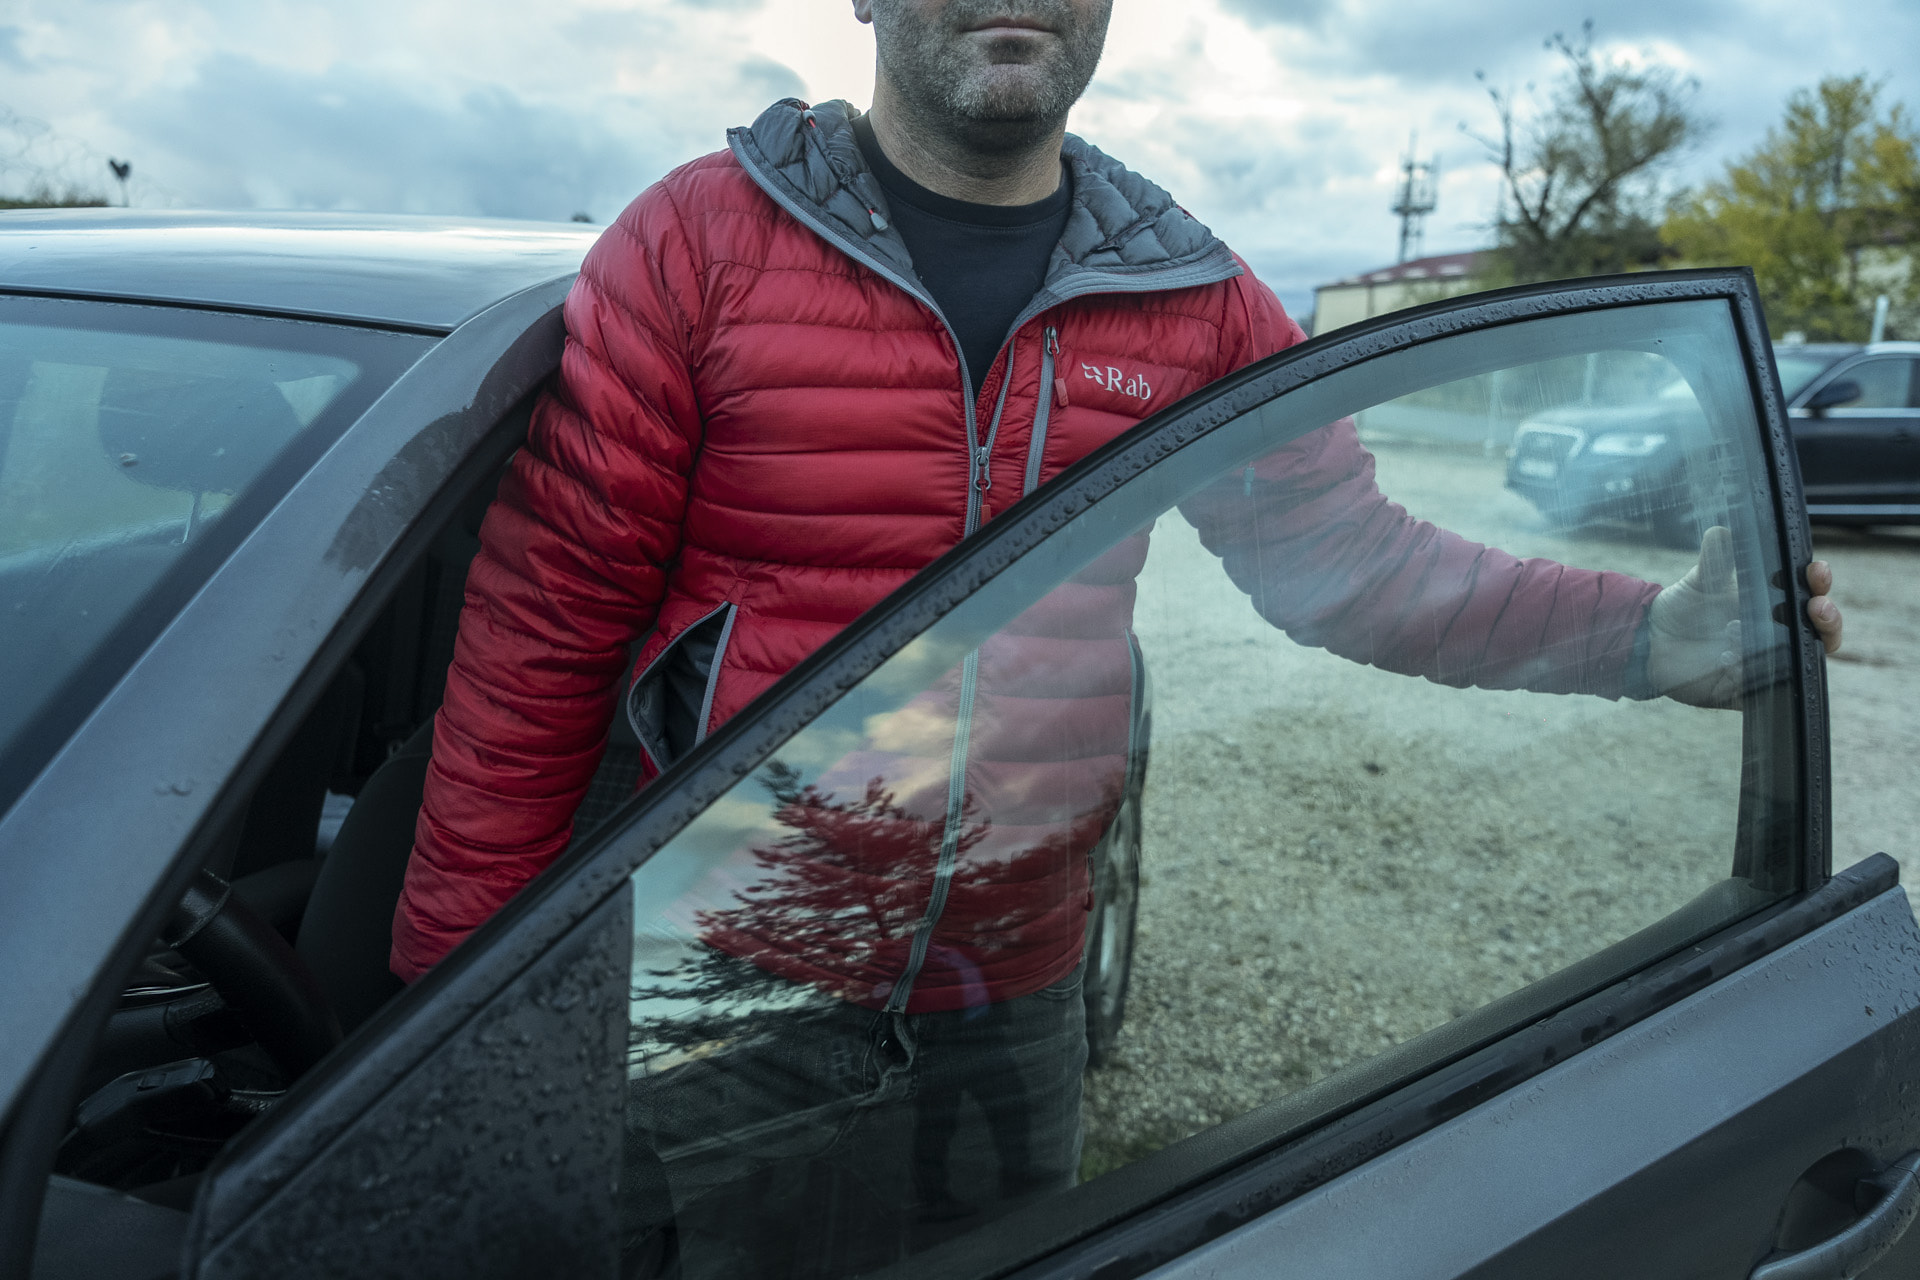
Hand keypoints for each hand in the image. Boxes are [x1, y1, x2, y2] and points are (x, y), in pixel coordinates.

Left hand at [1647, 527, 1845, 707]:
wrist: (1651, 642)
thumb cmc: (1684, 608)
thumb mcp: (1700, 582)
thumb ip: (1715, 560)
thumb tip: (1721, 531)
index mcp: (1773, 603)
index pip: (1811, 593)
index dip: (1820, 583)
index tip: (1817, 570)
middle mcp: (1777, 634)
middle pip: (1820, 631)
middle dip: (1828, 618)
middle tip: (1816, 606)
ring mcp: (1766, 663)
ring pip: (1802, 661)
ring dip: (1791, 645)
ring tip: (1752, 628)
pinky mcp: (1745, 690)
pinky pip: (1762, 688)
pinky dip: (1751, 673)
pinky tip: (1726, 659)